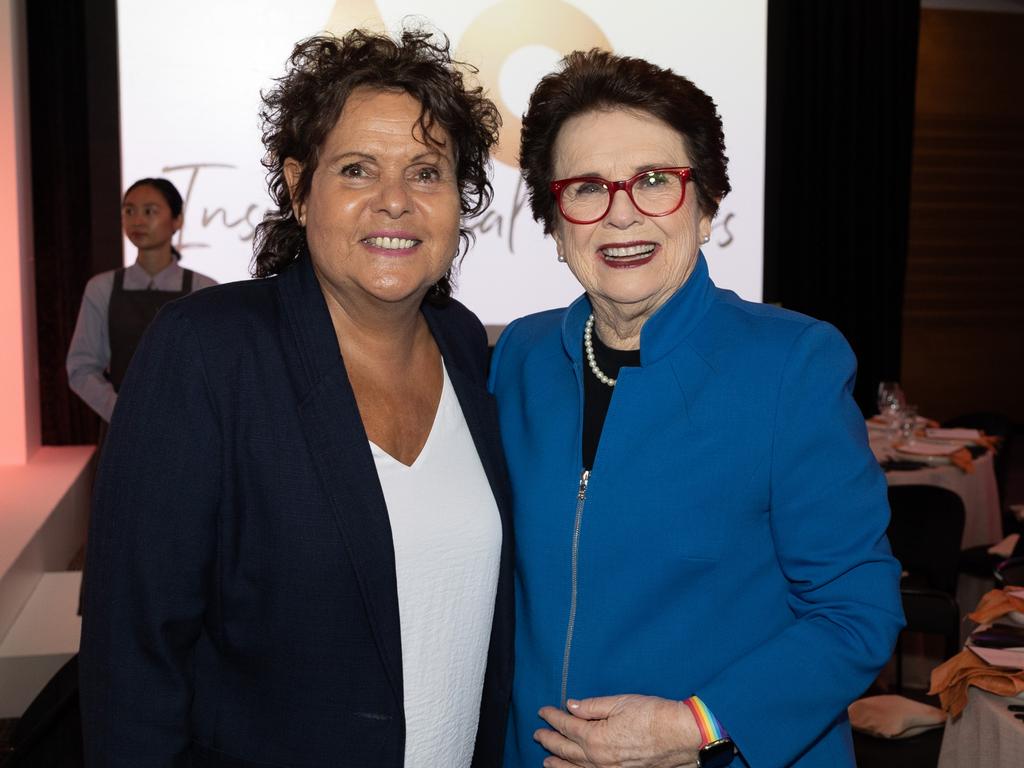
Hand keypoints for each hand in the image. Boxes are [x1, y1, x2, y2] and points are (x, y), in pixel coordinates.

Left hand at [534, 693, 701, 767]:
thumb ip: (592, 706)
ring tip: (546, 760)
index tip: (544, 711)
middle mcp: (599, 759)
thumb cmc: (654, 715)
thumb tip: (571, 706)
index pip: (567, 726)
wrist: (682, 737)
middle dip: (550, 741)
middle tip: (538, 733)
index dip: (553, 717)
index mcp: (596, 737)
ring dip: (559, 763)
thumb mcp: (620, 702)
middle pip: (566, 750)